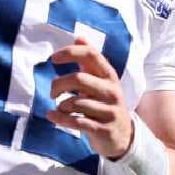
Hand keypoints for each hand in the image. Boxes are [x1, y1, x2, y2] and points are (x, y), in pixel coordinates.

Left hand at [46, 38, 133, 158]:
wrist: (123, 136)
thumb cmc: (105, 104)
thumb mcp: (101, 81)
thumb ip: (90, 61)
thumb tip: (79, 37)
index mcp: (110, 76)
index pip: (92, 55)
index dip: (71, 53)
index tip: (53, 58)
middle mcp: (112, 91)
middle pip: (79, 79)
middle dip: (59, 84)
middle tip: (52, 91)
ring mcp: (109, 111)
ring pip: (76, 103)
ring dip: (61, 105)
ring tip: (60, 108)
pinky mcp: (103, 129)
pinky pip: (77, 122)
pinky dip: (60, 118)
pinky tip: (53, 116)